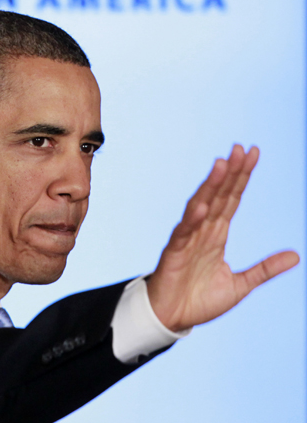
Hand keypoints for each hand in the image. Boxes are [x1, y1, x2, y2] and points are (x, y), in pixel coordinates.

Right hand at [147, 144, 299, 332]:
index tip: (252, 153)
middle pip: (219, 196)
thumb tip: (296, 256)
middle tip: (240, 148)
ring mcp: (188, 240)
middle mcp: (203, 232)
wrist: (173, 318)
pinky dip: (192, 219)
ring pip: (201, 207)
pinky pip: (184, 233)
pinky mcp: (174, 253)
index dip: (242, 177)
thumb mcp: (240, 285)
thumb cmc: (200, 300)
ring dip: (211, 186)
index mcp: (217, 235)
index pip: (232, 199)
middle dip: (230, 173)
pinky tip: (202, 204)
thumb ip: (265, 269)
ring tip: (222, 165)